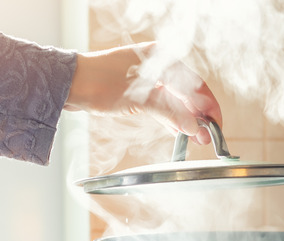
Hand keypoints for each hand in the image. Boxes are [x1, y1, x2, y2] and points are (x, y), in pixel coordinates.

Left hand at [64, 42, 221, 144]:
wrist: (68, 84)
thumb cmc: (99, 82)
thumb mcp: (141, 99)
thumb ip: (171, 113)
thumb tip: (194, 128)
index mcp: (162, 58)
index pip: (196, 84)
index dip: (208, 107)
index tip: (216, 125)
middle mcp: (157, 65)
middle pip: (187, 93)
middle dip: (198, 116)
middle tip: (207, 137)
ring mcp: (147, 78)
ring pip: (175, 101)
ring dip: (185, 119)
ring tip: (196, 138)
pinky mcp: (137, 91)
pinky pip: (161, 105)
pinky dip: (171, 118)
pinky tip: (179, 131)